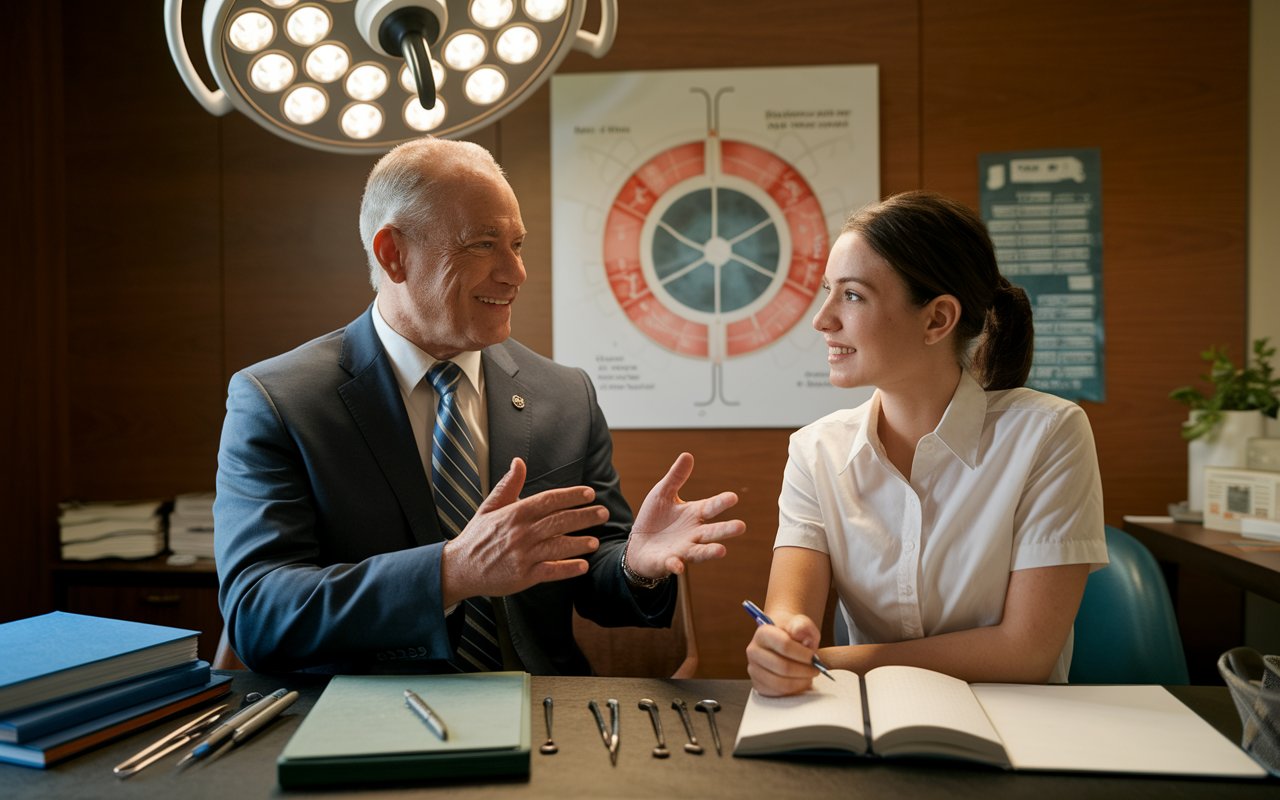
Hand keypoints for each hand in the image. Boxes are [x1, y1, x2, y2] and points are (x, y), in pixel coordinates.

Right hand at [440, 458, 606, 606]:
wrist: (459, 568)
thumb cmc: (477, 536)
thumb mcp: (489, 506)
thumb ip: (508, 485)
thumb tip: (519, 462)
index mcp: (515, 513)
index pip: (549, 500)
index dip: (571, 496)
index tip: (589, 494)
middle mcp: (521, 533)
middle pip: (559, 522)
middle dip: (584, 517)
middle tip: (602, 513)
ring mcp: (523, 555)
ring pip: (558, 547)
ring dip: (579, 543)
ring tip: (595, 541)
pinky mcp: (523, 576)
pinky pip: (551, 571)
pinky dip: (567, 569)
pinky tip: (582, 566)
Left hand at [624, 453, 745, 579]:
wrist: (639, 544)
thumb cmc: (655, 518)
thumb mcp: (663, 493)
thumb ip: (676, 477)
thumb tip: (687, 455)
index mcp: (694, 514)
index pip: (710, 507)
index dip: (721, 503)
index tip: (732, 497)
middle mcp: (693, 533)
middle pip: (712, 532)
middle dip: (725, 530)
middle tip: (740, 526)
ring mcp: (683, 549)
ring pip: (700, 551)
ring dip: (710, 552)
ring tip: (722, 550)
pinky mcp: (669, 562)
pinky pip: (674, 564)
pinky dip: (676, 565)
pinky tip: (678, 565)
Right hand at [746, 613, 820, 695]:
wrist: (784, 639)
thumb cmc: (793, 632)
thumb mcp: (801, 623)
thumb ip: (802, 625)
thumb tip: (798, 632)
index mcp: (762, 633)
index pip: (785, 645)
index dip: (803, 654)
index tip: (813, 656)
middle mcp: (753, 651)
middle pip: (783, 667)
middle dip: (805, 670)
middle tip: (816, 669)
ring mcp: (754, 669)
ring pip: (780, 683)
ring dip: (801, 682)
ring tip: (809, 676)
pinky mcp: (758, 684)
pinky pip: (778, 693)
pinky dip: (793, 690)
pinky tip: (800, 681)